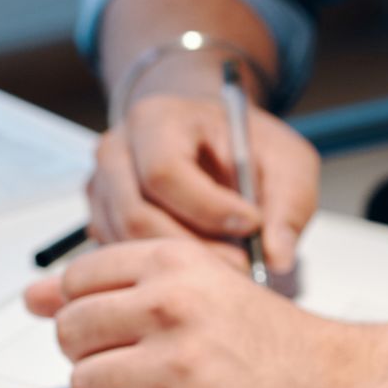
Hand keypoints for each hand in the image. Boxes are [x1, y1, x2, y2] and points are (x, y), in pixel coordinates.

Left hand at [24, 239, 371, 387]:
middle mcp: (173, 304)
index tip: (115, 328)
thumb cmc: (272, 338)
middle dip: (94, 358)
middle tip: (140, 366)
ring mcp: (182, 364)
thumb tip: (32, 296)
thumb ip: (113, 286)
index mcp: (173, 262)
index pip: (75, 280)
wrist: (347, 382)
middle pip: (70, 335)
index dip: (84, 311)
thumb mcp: (198, 287)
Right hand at [87, 89, 319, 272]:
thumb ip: (289, 205)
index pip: (164, 173)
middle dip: (193, 248)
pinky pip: (119, 255)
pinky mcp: (98, 217)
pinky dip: (157, 268)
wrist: (204, 135)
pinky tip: (197, 262)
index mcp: (156, 119)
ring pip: (125, 243)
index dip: (209, 209)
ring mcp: (99, 186)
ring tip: (223, 262)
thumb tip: (278, 258)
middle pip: (136, 216)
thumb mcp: (285, 160)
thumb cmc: (242, 143)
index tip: (252, 224)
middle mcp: (115, 150)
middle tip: (242, 263)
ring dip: (175, 263)